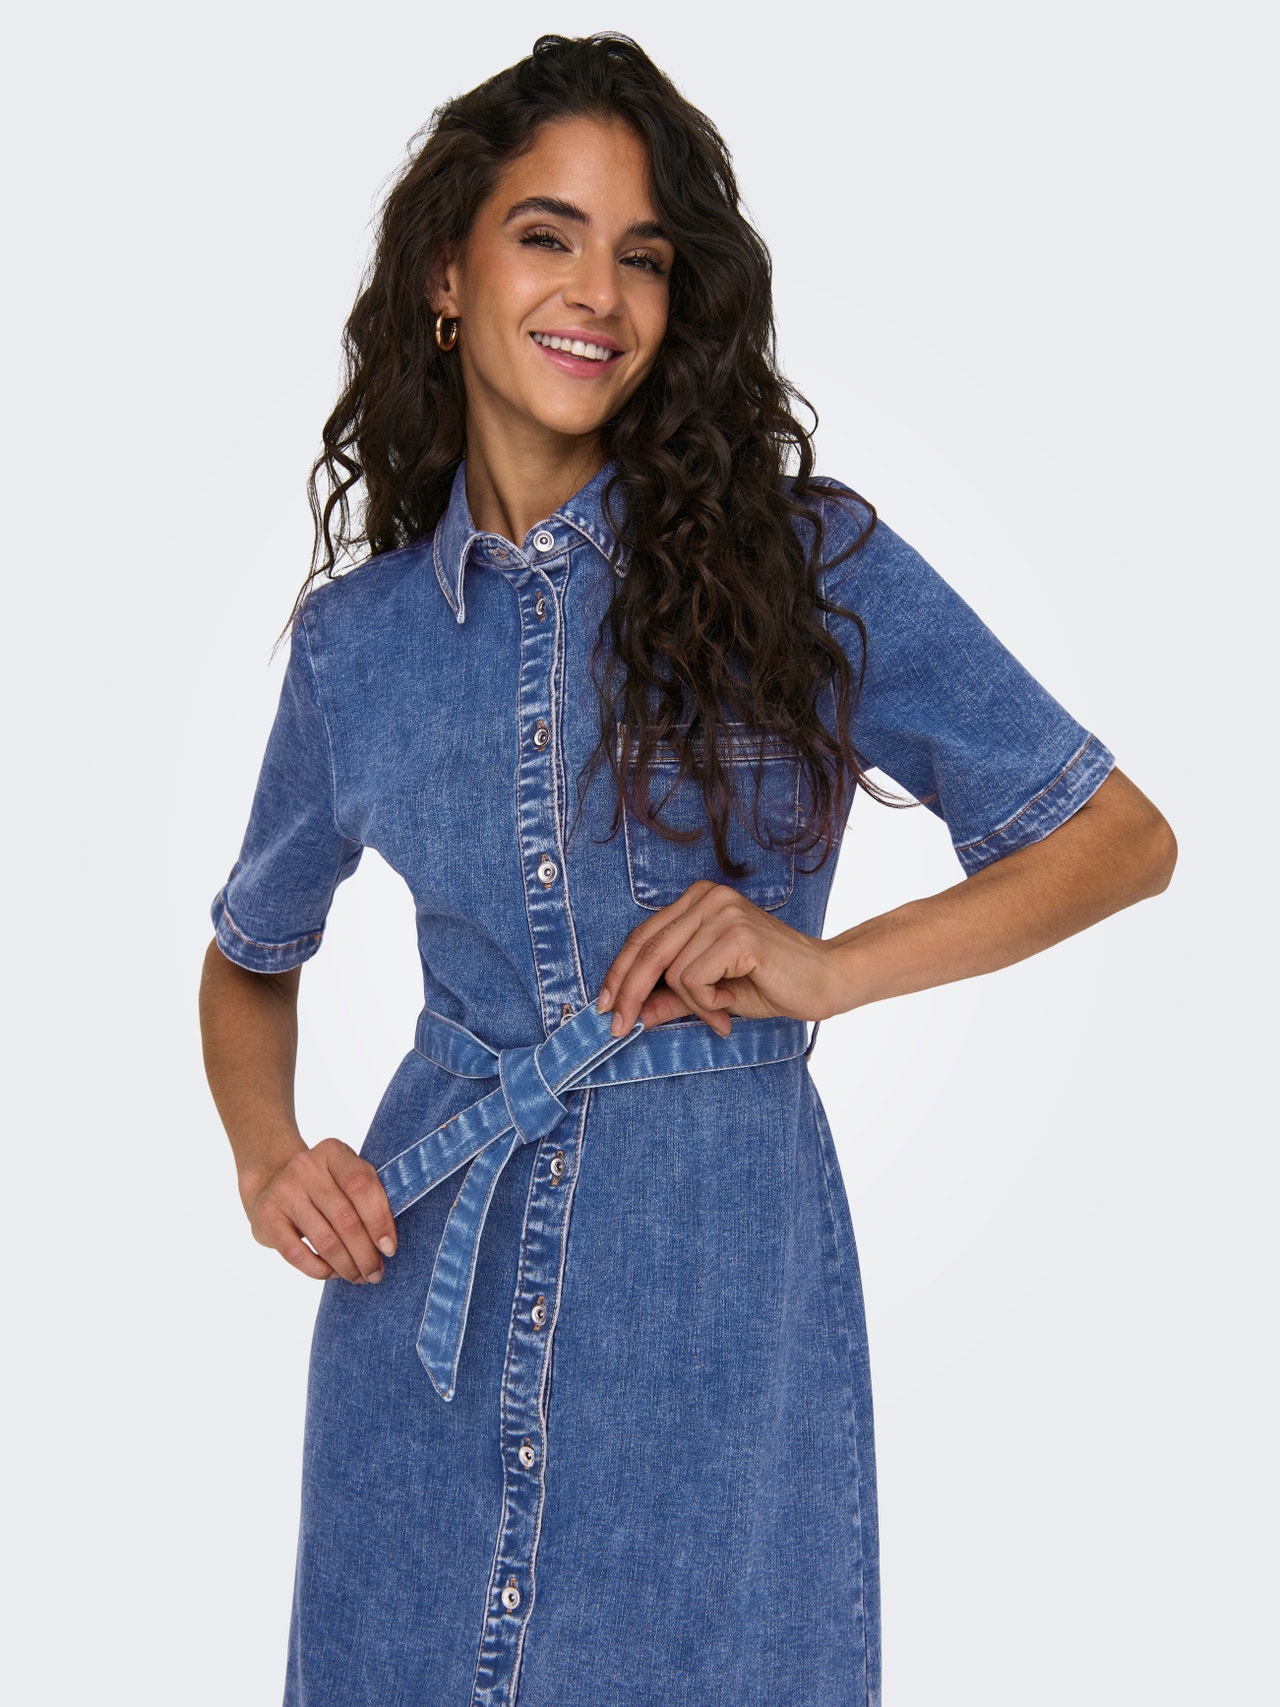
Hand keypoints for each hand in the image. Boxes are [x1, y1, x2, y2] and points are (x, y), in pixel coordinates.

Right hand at [240, 1137, 396, 1283]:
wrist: (268, 1182)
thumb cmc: (321, 1185)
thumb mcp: (342, 1176)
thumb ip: (366, 1197)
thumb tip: (387, 1244)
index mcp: (333, 1152)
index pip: (362, 1185)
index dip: (380, 1220)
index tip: (390, 1248)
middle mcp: (306, 1167)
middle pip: (346, 1218)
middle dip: (366, 1254)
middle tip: (375, 1273)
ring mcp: (284, 1192)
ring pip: (325, 1240)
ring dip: (347, 1266)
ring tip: (359, 1277)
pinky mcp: (267, 1218)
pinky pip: (297, 1254)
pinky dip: (320, 1269)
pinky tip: (333, 1273)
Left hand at [597, 880, 842, 1036]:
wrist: (826, 980)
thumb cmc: (771, 982)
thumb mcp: (711, 993)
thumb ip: (673, 996)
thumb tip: (634, 1013)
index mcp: (699, 900)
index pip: (643, 936)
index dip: (619, 973)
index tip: (605, 1006)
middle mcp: (709, 897)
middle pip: (647, 949)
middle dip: (629, 993)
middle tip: (620, 1027)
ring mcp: (724, 912)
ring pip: (672, 970)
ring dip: (692, 1005)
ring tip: (721, 1014)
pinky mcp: (738, 934)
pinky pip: (694, 979)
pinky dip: (707, 1004)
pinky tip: (730, 1007)